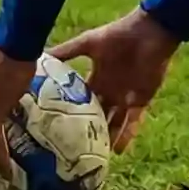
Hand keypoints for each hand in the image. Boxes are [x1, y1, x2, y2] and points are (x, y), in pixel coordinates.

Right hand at [49, 8, 180, 153]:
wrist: (149, 33)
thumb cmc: (118, 35)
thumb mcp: (87, 43)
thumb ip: (66, 51)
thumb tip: (39, 56)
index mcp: (96, 76)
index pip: (82, 98)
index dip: (72, 110)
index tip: (58, 125)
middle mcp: (110, 89)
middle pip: (98, 113)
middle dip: (89, 129)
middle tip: (75, 147)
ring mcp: (126, 96)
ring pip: (114, 121)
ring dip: (107, 137)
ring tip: (94, 156)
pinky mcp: (141, 99)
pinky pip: (133, 121)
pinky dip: (127, 135)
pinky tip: (118, 151)